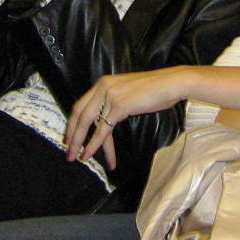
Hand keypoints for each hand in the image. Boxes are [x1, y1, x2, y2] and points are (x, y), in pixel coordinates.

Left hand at [65, 66, 191, 165]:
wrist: (171, 83)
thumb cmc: (156, 89)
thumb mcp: (128, 92)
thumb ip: (114, 101)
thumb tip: (106, 119)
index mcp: (103, 83)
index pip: (80, 104)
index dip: (73, 122)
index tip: (69, 136)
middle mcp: (103, 87)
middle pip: (79, 114)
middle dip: (72, 134)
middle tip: (67, 150)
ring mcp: (110, 96)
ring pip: (88, 123)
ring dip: (79, 142)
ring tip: (75, 157)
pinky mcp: (119, 106)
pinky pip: (102, 130)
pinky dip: (93, 144)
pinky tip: (88, 154)